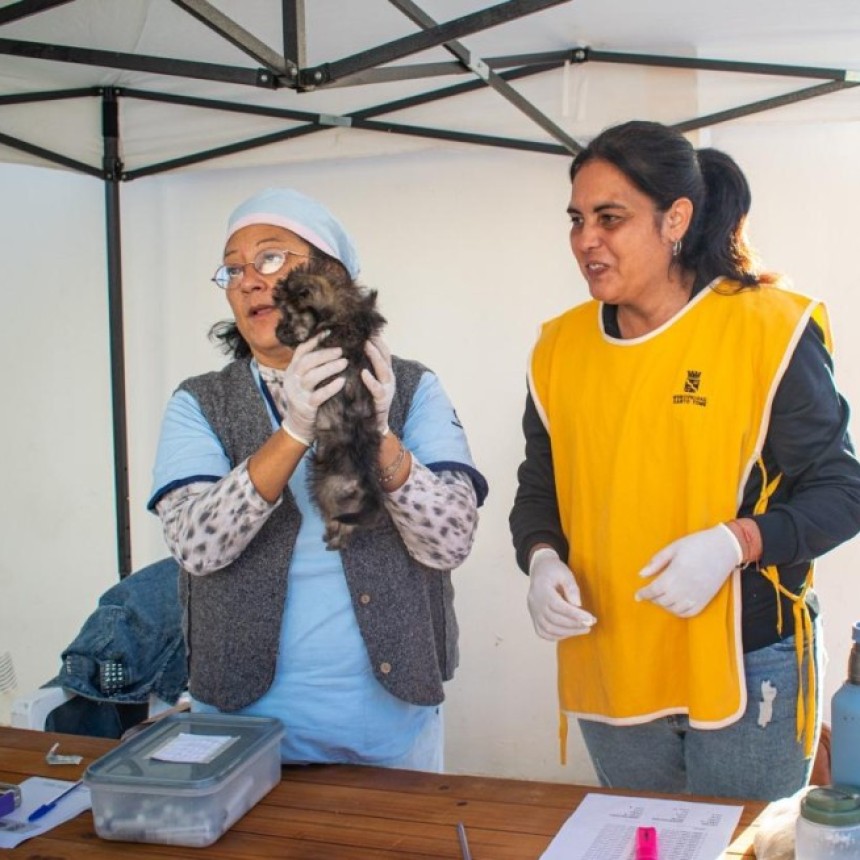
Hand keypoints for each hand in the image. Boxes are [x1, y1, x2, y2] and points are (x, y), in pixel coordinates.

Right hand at [281, 331, 347, 445]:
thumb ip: (313, 367)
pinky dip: (331, 388)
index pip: (300, 351)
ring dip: (329, 368)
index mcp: (291, 371)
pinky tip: (342, 382)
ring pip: (311, 377)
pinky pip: (318, 396)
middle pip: (306, 361)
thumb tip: (332, 348)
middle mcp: (291, 380)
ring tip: (345, 362)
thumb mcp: (305, 381)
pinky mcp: (305, 407)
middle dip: (325, 354)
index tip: (329, 332)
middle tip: (342, 350)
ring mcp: (297, 394)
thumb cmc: (307, 399)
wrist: (298, 427)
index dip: (314, 341)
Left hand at [361, 337, 395, 434]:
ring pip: (384, 369)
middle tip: (366, 332)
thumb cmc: (367, 402)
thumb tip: (350, 350)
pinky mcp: (382, 401)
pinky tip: (364, 373)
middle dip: (377, 343)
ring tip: (367, 346)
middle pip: (385, 356)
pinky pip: (377, 389)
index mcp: (385, 372)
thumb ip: (363, 367)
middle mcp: (388, 378)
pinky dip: (371, 380)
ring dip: (375, 356)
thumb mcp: (366, 382)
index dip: (377, 339)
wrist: (373, 426)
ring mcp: (387, 389)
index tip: (367, 328)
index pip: (384, 351)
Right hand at [527, 548, 596, 640]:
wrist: (539, 570)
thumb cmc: (554, 571)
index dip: (574, 614)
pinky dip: (556, 636)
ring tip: (584, 629)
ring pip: (548, 629)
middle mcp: (535, 603)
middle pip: (554, 619)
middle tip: (590, 624)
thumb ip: (571, 588)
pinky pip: (542, 633)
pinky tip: (569, 633)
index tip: (590, 619)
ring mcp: (533, 612)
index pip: (558, 606)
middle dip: (574, 625)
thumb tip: (578, 605)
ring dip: (568, 632)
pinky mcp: (534, 617)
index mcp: (541, 590)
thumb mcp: (565, 573)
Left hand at [635, 524, 741, 617]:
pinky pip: (690, 612)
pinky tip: (674, 605)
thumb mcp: (674, 547)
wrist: (725, 547)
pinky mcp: (706, 599)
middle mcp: (685, 587)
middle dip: (653, 599)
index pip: (655, 590)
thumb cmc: (697, 544)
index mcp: (676, 573)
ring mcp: (697, 595)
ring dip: (664, 606)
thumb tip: (641, 575)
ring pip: (674, 609)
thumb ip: (657, 562)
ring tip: (661, 598)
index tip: (637, 595)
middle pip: (663, 601)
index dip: (644, 594)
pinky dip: (679, 612)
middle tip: (649, 594)